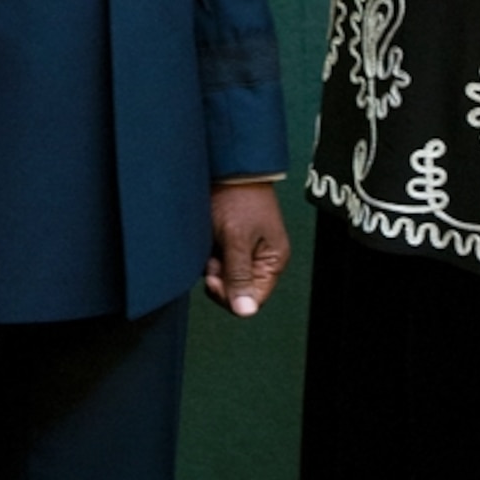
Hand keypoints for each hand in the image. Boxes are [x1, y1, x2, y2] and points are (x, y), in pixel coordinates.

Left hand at [205, 182, 290, 316]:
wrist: (226, 168)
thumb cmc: (237, 198)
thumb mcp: (237, 238)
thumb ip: (239, 274)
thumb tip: (246, 312)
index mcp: (272, 261)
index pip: (253, 299)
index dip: (231, 296)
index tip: (214, 280)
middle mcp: (260, 260)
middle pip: (237, 291)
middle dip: (220, 279)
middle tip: (212, 260)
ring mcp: (244, 252)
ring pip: (224, 277)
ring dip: (212, 267)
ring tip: (211, 244)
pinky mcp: (229, 243)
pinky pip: (217, 263)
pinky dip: (208, 256)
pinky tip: (207, 241)